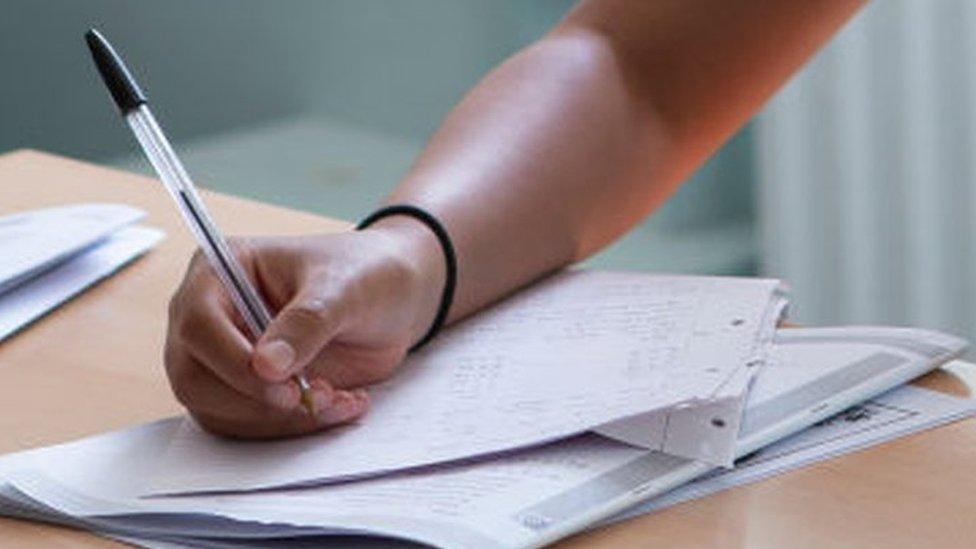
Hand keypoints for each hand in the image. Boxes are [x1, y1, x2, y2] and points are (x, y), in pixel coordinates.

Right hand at [164, 218, 443, 438]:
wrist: (395, 297)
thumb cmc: (365, 272)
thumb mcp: (345, 288)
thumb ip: (307, 322)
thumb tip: (265, 366)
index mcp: (222, 270)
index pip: (198, 325)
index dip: (233, 362)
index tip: (284, 383)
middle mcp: (211, 316)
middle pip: (193, 377)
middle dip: (252, 400)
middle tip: (312, 398)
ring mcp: (224, 357)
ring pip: (218, 411)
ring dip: (278, 419)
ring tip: (337, 398)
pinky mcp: (248, 390)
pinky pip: (250, 425)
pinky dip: (294, 426)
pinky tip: (339, 405)